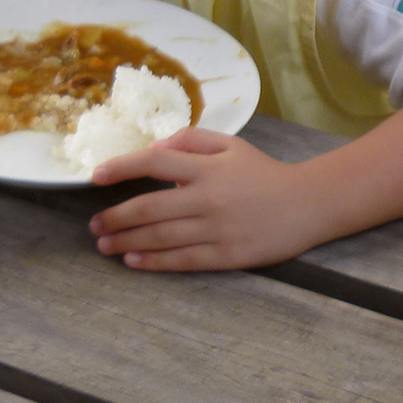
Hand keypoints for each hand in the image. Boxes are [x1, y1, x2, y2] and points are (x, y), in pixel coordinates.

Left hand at [87, 129, 333, 270]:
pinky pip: (183, 260)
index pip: (153, 164)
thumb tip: (151, 149)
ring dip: (127, 241)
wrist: (308, 204)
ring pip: (161, 237)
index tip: (95, 177)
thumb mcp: (230, 144)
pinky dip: (154, 261)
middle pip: (149, 208)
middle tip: (94, 225)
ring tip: (104, 244)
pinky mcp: (227, 256)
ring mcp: (216, 229)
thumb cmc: (263, 172)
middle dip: (115, 217)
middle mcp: (207, 198)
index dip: (120, 168)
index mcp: (206, 168)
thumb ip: (189, 140)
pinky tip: (134, 260)